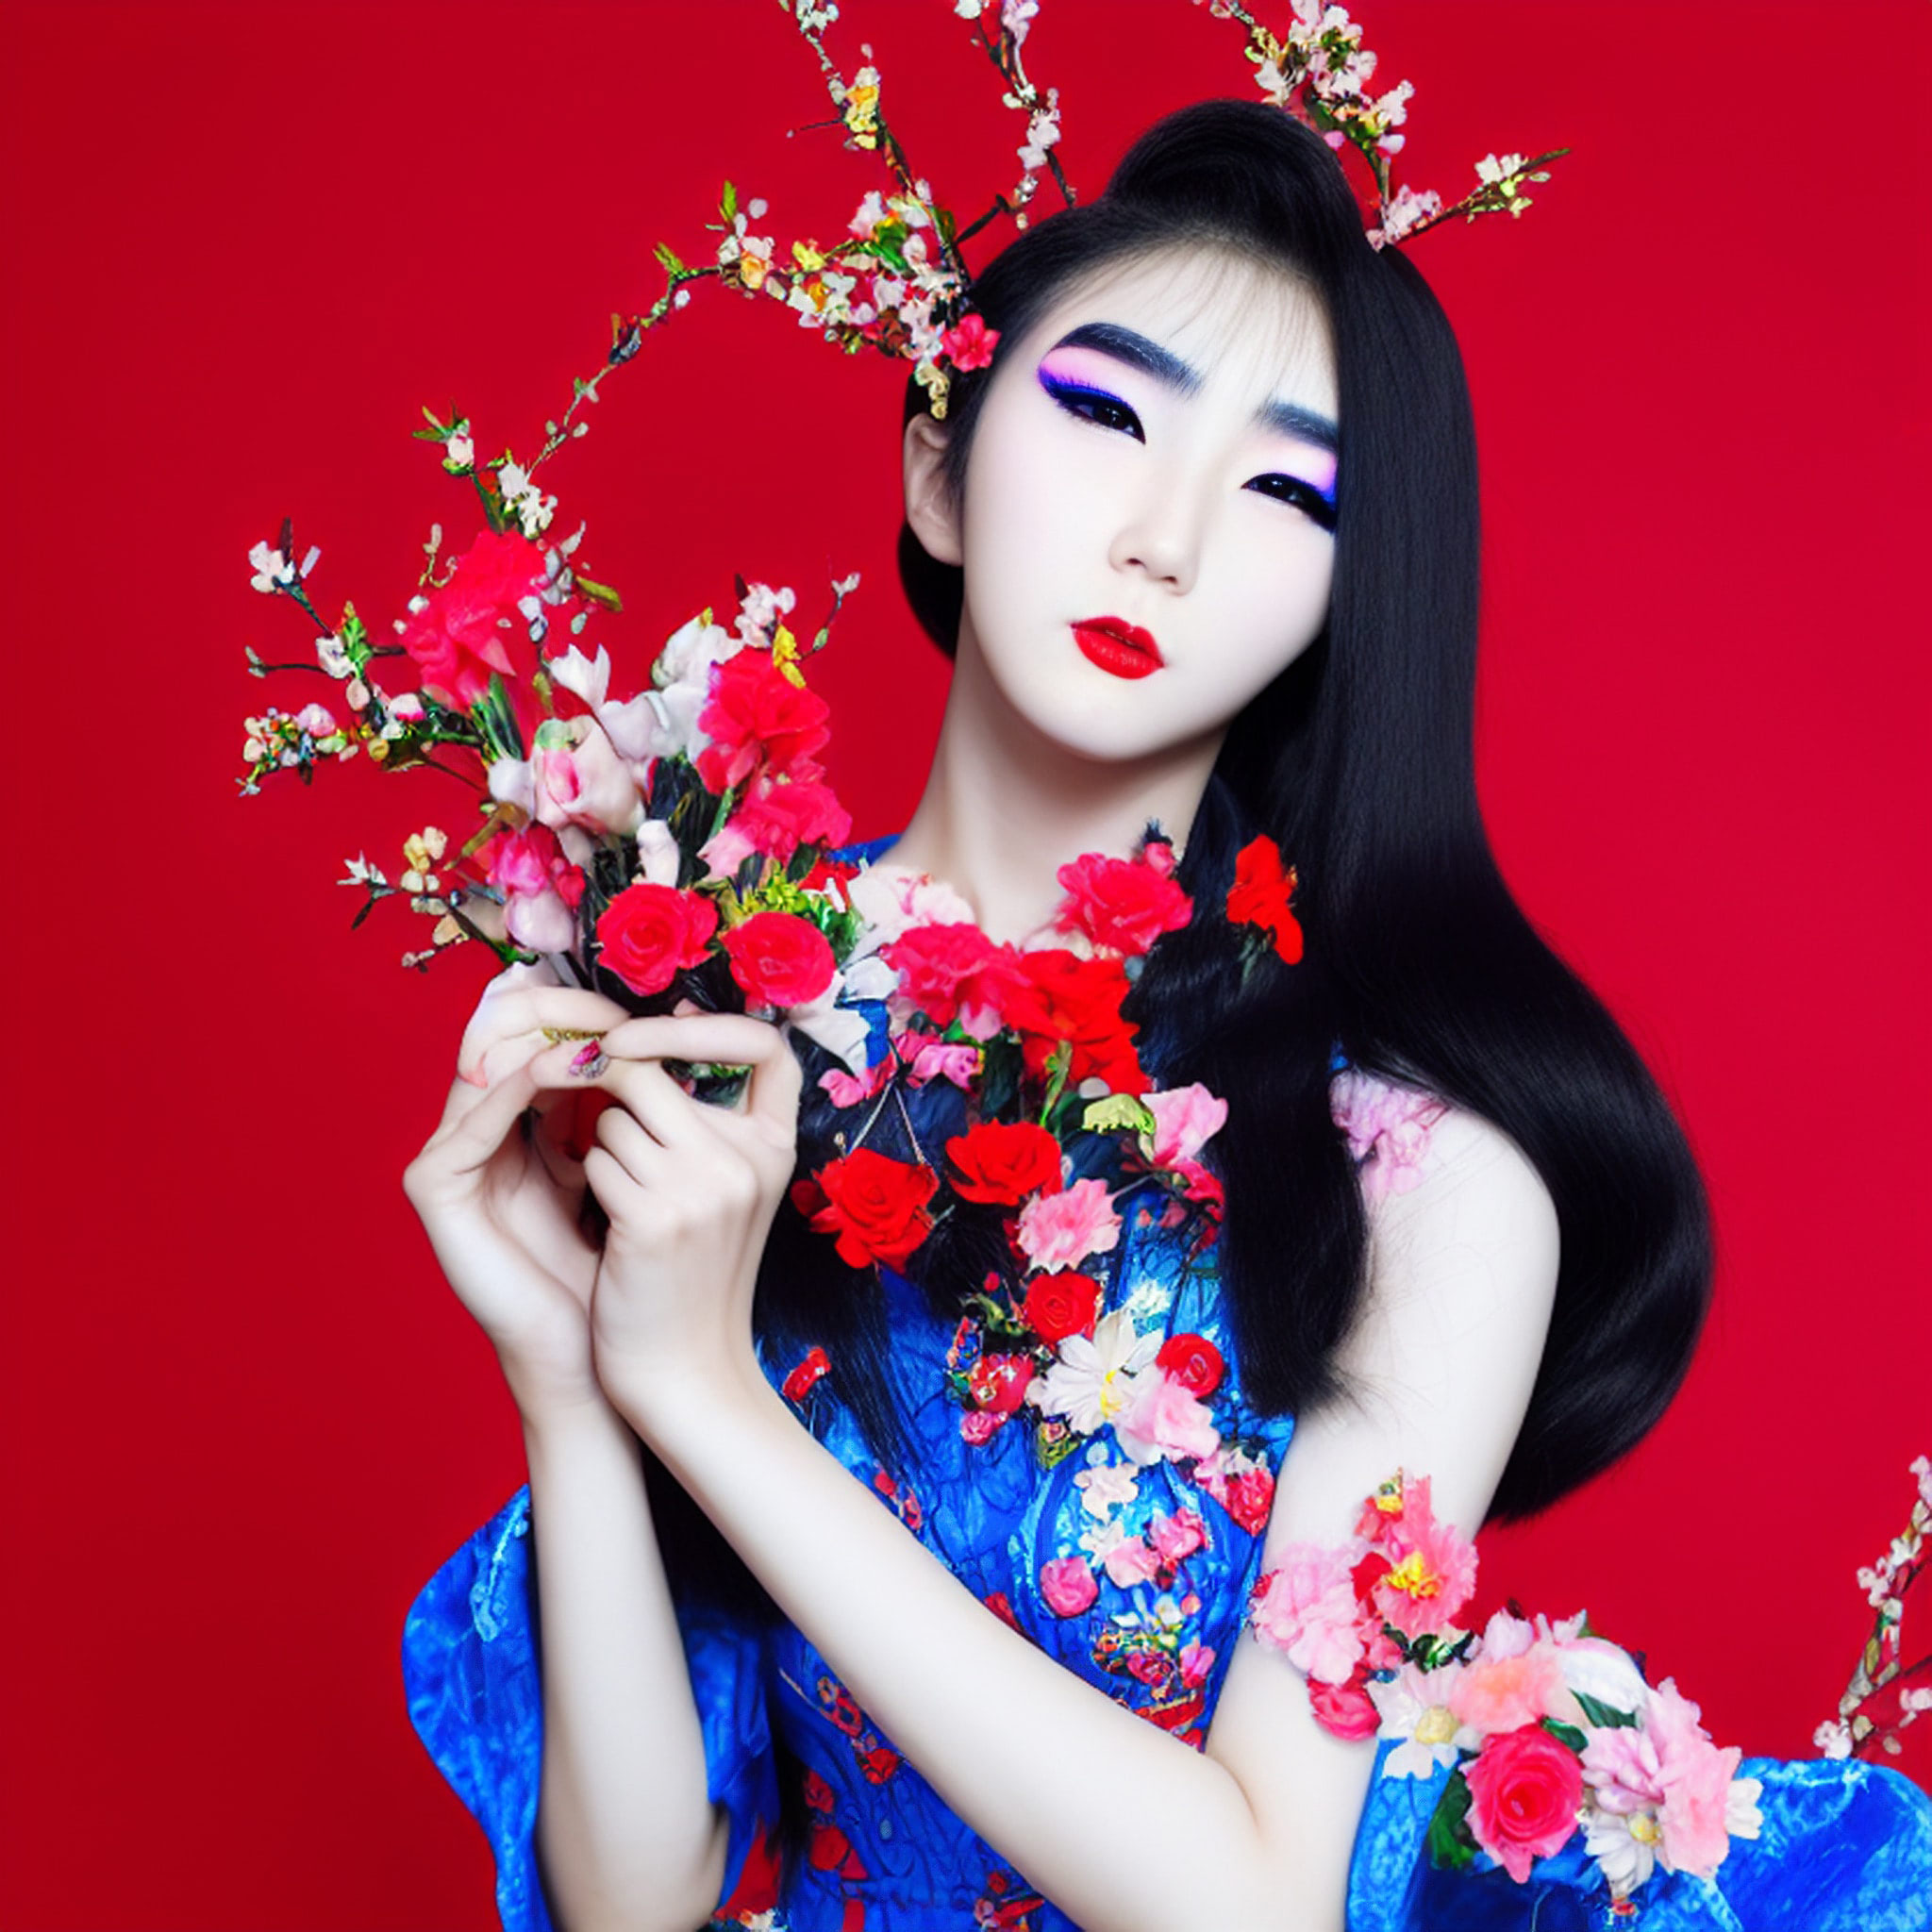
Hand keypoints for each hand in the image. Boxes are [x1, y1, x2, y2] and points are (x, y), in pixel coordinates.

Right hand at [401, 960, 638, 1415]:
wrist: (605, 1349)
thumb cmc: (629, 1264)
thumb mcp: (634, 1166)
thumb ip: (632, 1105)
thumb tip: (676, 1029)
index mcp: (513, 1125)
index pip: (531, 1034)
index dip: (581, 1007)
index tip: (645, 1003)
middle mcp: (472, 1132)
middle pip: (499, 1034)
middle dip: (564, 1008)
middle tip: (622, 1002)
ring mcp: (445, 1156)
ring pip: (490, 1060)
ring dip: (554, 1033)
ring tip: (611, 1026)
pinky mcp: (433, 1185)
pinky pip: (480, 1113)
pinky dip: (528, 1080)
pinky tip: (579, 1065)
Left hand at [570, 1011, 802, 1422]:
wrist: (685, 1370)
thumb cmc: (693, 1273)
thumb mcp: (725, 1189)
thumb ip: (703, 1122)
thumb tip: (652, 1033)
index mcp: (774, 1147)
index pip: (766, 1046)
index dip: (711, 1028)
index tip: (663, 1035)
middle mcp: (747, 1159)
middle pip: (653, 1072)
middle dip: (610, 1090)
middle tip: (594, 1116)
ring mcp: (704, 1187)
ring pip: (614, 1116)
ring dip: (599, 1147)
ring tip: (623, 1198)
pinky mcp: (655, 1217)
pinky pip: (597, 1159)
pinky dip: (592, 1184)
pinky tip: (612, 1226)